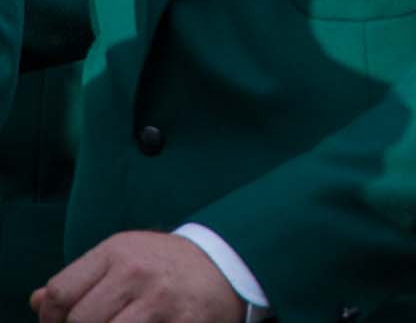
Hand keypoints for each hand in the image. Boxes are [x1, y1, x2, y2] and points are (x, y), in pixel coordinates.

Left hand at [33, 232, 243, 322]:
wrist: (229, 264)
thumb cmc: (166, 265)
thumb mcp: (124, 257)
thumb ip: (81, 279)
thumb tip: (37, 302)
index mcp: (118, 251)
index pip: (60, 292)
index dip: (51, 317)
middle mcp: (137, 273)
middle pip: (80, 321)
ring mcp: (160, 302)